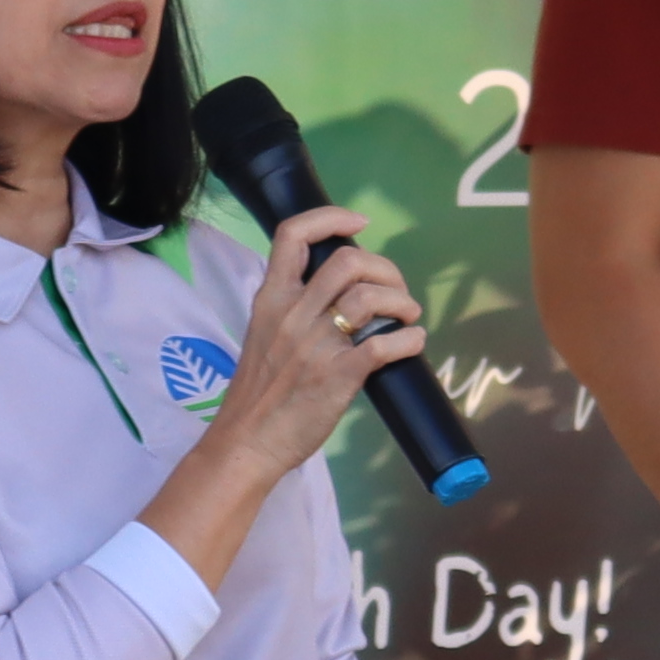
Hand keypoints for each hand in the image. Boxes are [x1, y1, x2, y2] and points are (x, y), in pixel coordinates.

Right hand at [213, 205, 429, 469]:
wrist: (247, 442)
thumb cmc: (256, 394)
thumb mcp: (262, 336)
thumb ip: (291, 311)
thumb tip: (335, 296)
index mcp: (271, 300)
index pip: (292, 235)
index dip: (331, 217)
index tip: (359, 223)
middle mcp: (293, 314)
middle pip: (347, 260)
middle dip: (384, 268)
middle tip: (395, 290)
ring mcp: (316, 344)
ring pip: (370, 297)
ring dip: (401, 302)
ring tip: (408, 317)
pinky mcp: (339, 376)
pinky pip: (385, 344)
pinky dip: (409, 339)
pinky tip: (413, 342)